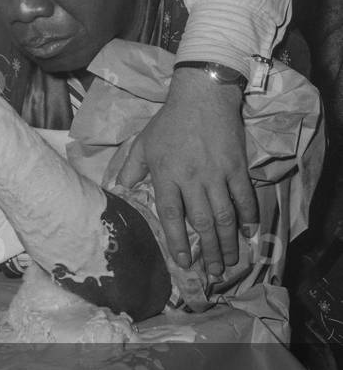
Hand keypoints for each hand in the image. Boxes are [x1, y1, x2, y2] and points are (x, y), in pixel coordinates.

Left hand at [117, 68, 257, 273]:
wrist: (202, 96)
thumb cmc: (169, 121)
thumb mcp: (143, 142)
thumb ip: (131, 167)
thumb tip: (119, 189)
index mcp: (166, 175)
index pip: (172, 216)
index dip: (177, 242)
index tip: (183, 262)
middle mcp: (192, 179)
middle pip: (202, 223)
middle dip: (208, 252)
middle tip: (213, 273)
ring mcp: (217, 174)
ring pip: (225, 216)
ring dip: (229, 242)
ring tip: (231, 262)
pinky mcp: (237, 167)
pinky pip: (244, 198)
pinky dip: (248, 217)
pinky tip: (249, 233)